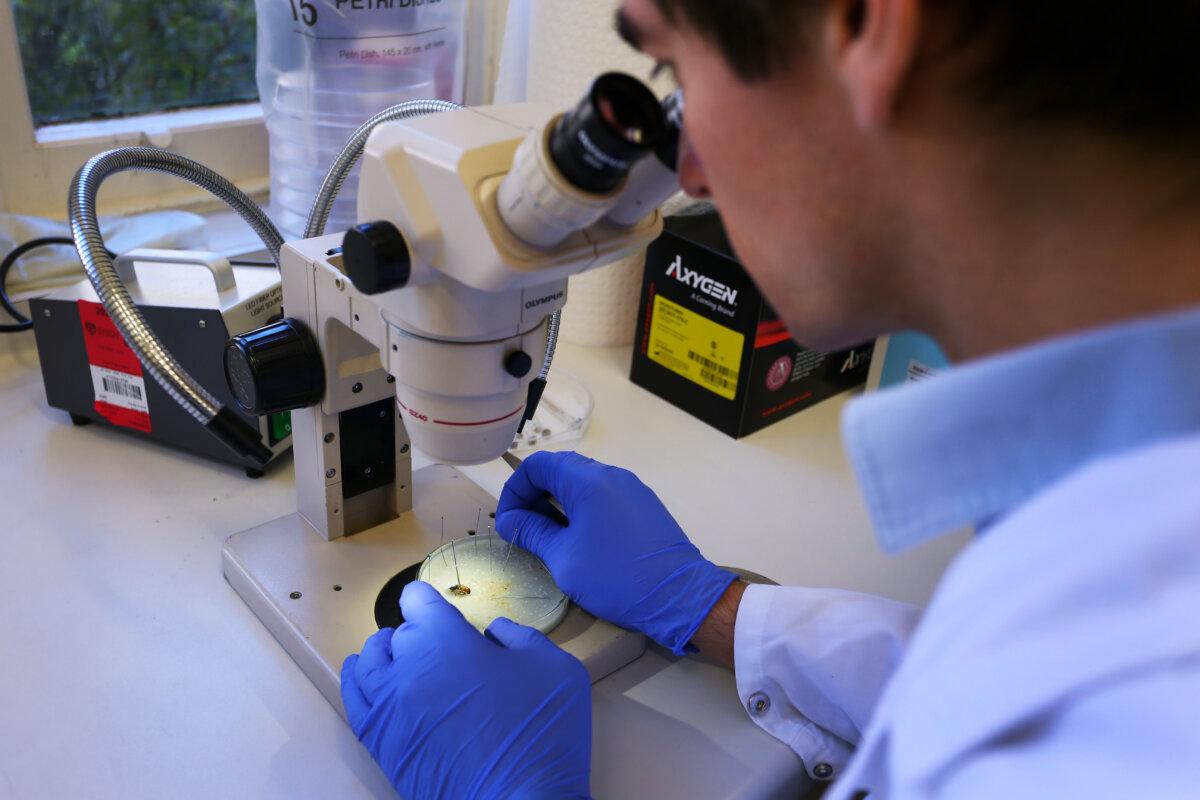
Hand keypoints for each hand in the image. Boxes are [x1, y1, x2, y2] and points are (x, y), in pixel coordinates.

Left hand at [340, 581, 591, 799]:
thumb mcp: (554, 666)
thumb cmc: (540, 731)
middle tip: (441, 646)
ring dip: (382, 654)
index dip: (429, 599)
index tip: (440, 606)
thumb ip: (519, 636)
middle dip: (417, 633)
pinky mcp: (383, 745)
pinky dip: (359, 685)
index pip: (417, 600)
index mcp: (444, 639)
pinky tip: (369, 682)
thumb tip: (494, 633)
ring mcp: (389, 709)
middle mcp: (406, 667)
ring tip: (397, 655)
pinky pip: (355, 703)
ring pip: (367, 665)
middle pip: (396, 635)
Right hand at [496, 451, 735, 655]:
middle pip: (561, 470)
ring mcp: (632, 489)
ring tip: (550, 539)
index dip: (515, 490)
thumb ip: (532, 532)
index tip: (509, 521)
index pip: (539, 465)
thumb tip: (510, 520)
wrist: (679, 595)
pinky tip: (580, 541)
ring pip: (583, 484)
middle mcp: (612, 476)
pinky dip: (583, 510)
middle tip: (525, 530)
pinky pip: (604, 497)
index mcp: (589, 481)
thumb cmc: (618, 578)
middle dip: (535, 496)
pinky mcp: (644, 505)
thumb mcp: (563, 558)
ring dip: (559, 504)